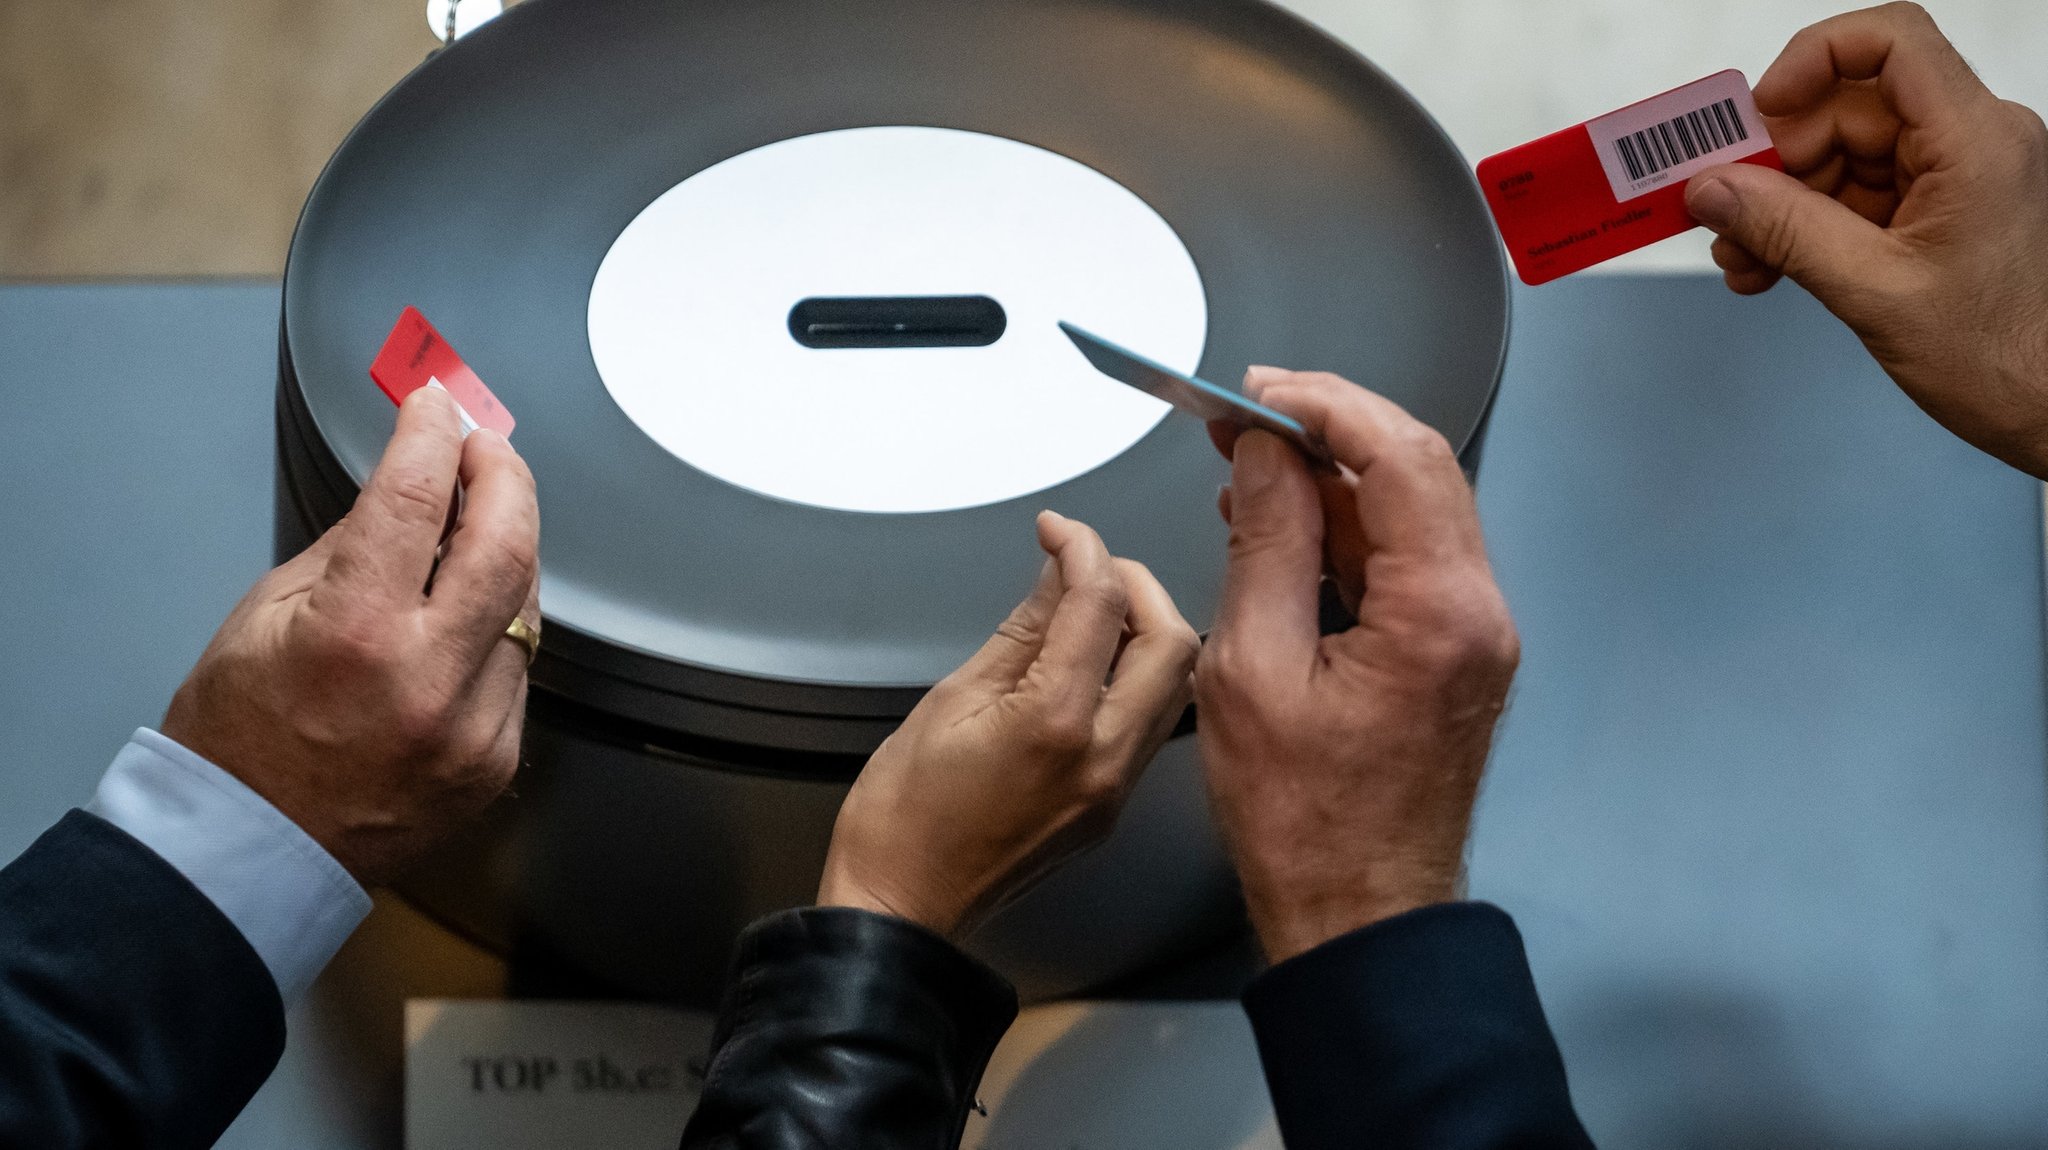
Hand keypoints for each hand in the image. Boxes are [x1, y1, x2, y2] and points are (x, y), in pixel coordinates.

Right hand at [161, 387, 539, 883]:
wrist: (250, 851)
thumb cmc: (240, 734)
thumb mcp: (266, 614)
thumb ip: (353, 544)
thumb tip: (415, 484)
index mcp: (355, 634)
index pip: (418, 499)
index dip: (433, 436)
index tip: (437, 406)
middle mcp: (429, 681)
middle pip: (509, 544)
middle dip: (505, 477)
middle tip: (487, 448)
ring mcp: (474, 728)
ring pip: (527, 607)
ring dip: (510, 550)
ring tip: (479, 521)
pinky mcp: (497, 761)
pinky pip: (519, 668)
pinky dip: (500, 626)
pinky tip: (470, 610)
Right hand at [817, 511, 1198, 938]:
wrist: (904, 906)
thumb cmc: (904, 818)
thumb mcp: (951, 697)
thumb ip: (1020, 630)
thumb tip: (1056, 577)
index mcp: (1056, 723)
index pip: (1102, 605)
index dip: (1083, 549)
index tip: (1059, 533)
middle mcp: (1104, 759)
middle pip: (1173, 641)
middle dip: (1138, 586)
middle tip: (1090, 566)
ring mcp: (1115, 790)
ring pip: (1174, 686)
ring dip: (1146, 632)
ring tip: (1091, 611)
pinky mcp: (1112, 808)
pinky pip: (1149, 726)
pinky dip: (1134, 679)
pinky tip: (1089, 666)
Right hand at [1198, 369, 1518, 962]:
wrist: (1361, 916)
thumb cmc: (1307, 823)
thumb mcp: (1253, 671)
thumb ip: (1266, 545)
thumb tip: (1266, 456)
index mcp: (1439, 612)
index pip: (1398, 456)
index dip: (1324, 405)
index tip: (1255, 391)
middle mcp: (1476, 613)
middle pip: (1416, 469)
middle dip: (1327, 427)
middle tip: (1243, 415)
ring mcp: (1471, 633)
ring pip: (1410, 510)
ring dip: (1330, 477)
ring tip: (1245, 468)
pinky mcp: (1451, 653)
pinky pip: (1404, 560)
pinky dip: (1343, 530)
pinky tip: (1277, 528)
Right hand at [1684, 2, 2047, 475]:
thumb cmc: (2006, 358)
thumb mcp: (1874, 292)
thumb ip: (1785, 231)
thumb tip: (1713, 188)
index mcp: (1975, 141)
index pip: (1889, 44)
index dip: (1811, 61)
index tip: (1757, 115)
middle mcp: (1971, 143)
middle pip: (1848, 109)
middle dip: (1776, 159)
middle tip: (1723, 207)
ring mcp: (1955, 177)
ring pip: (1842, 156)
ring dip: (1781, 203)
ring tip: (1745, 256)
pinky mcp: (1939, 211)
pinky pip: (1855, 195)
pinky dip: (1806, 226)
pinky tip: (1771, 265)